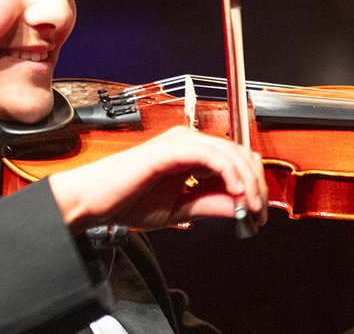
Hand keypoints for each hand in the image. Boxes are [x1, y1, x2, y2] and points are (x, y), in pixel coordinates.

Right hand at [47, 126, 267, 233]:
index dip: (253, 184)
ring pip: (230, 153)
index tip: (258, 212)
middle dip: (256, 184)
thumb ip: (209, 205)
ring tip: (251, 207)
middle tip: (259, 212)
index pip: (235, 159)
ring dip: (247, 182)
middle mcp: (187, 141)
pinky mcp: (171, 149)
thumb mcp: (179, 210)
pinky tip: (236, 194)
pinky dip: (230, 174)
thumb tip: (241, 208)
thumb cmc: (126, 201)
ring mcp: (179, 142)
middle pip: (239, 153)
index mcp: (190, 153)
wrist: (93, 201)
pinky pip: (212, 156)